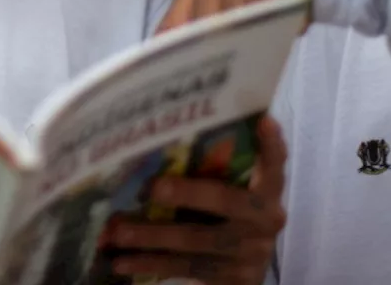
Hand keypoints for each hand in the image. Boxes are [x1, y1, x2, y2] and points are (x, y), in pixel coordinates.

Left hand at [100, 117, 287, 283]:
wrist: (245, 269)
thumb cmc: (229, 218)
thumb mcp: (233, 194)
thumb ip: (217, 171)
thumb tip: (164, 138)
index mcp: (268, 193)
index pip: (273, 166)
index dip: (271, 146)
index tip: (264, 122)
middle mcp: (265, 222)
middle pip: (226, 202)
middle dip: (186, 193)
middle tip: (151, 188)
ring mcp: (250, 254)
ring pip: (196, 241)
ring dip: (152, 236)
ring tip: (117, 231)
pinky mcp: (232, 280)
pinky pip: (185, 269)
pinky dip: (150, 264)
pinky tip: (121, 261)